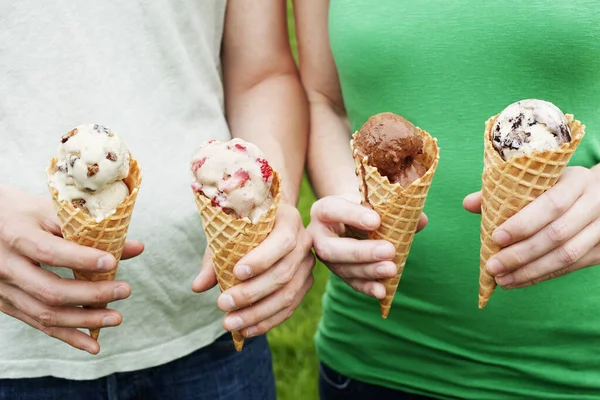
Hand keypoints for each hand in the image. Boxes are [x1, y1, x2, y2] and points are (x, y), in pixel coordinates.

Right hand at [0, 185, 143, 353]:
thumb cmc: (24, 214)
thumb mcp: (52, 213)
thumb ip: (91, 230)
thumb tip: (137, 248)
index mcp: (17, 236)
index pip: (50, 252)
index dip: (81, 259)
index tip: (112, 261)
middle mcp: (6, 266)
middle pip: (50, 290)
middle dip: (92, 294)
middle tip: (125, 290)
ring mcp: (4, 290)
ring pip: (45, 314)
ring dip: (84, 320)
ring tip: (116, 318)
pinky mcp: (7, 305)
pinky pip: (39, 325)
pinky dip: (68, 337)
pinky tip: (93, 344)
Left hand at [192, 202, 314, 337]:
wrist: (269, 222)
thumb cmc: (244, 225)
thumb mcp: (228, 233)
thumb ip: (215, 257)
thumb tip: (198, 286)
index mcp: (289, 219)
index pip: (282, 241)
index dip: (262, 259)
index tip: (235, 273)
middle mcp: (304, 241)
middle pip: (284, 272)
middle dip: (252, 293)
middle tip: (222, 304)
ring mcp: (307, 265)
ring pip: (287, 295)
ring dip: (257, 313)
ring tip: (230, 323)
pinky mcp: (305, 284)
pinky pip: (289, 308)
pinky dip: (267, 321)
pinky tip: (246, 330)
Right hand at [308, 194, 427, 298]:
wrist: (352, 217)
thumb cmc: (363, 205)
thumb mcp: (374, 201)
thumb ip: (395, 208)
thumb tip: (420, 220)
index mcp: (324, 210)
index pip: (332, 210)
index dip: (352, 216)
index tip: (376, 221)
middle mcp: (318, 235)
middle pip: (331, 248)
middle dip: (360, 252)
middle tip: (389, 250)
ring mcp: (327, 257)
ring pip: (342, 268)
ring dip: (368, 271)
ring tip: (391, 269)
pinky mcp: (339, 272)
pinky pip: (351, 282)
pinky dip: (367, 287)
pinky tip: (382, 291)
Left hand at [463, 167, 599, 288]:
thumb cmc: (559, 186)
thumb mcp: (539, 181)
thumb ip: (504, 191)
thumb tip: (468, 204)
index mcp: (577, 181)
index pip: (551, 205)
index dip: (523, 224)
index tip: (495, 238)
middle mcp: (595, 203)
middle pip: (557, 234)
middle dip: (521, 254)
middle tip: (493, 266)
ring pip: (566, 256)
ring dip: (530, 271)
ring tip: (501, 279)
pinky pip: (571, 267)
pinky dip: (542, 276)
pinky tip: (518, 280)